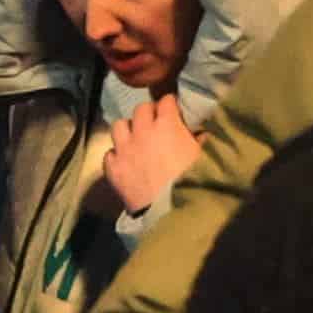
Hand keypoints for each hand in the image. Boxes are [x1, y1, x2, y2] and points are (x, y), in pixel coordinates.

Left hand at [102, 94, 200, 212]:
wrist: (170, 211)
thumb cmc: (192, 181)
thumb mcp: (203, 157)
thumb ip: (200, 139)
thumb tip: (201, 132)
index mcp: (167, 124)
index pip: (166, 101)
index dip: (171, 105)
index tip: (174, 111)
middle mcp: (142, 131)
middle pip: (141, 108)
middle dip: (149, 113)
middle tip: (155, 123)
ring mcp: (124, 149)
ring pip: (119, 125)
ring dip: (128, 130)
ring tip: (135, 138)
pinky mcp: (113, 168)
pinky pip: (109, 153)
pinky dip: (116, 155)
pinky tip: (124, 161)